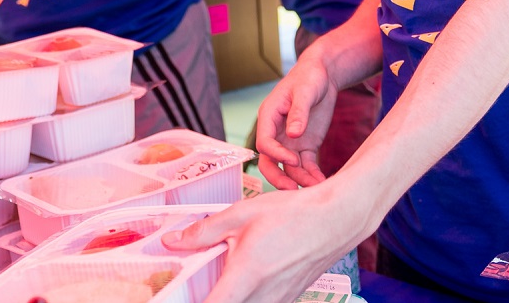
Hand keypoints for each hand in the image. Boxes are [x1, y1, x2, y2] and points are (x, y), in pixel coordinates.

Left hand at [160, 186, 361, 302]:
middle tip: (196, 284)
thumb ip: (203, 231)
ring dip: (230, 296)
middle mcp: (263, 297)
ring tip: (224, 277)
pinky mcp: (287, 300)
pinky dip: (247, 296)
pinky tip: (246, 277)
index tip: (176, 298)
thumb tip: (172, 242)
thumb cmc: (292, 214)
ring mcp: (278, 302)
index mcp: (246, 276)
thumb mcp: (241, 214)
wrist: (336, 220)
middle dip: (211, 297)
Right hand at [255, 54, 338, 189]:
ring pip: (288, 168)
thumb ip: (299, 112)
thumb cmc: (309, 77)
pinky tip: (322, 182)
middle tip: (293, 189)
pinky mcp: (305, 146)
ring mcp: (290, 141)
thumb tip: (293, 134)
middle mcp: (277, 133)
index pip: (264, 142)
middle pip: (269, 162)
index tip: (294, 159)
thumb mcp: (305, 90)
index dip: (276, 154)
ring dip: (300, 179)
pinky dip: (312, 175)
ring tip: (317, 188)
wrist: (323, 75)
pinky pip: (306, 165)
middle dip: (278, 178)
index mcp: (269, 117)